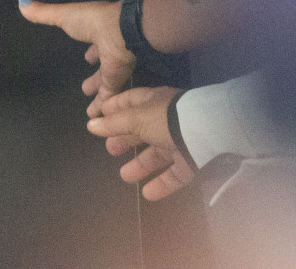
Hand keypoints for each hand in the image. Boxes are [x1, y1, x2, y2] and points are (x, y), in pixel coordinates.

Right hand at [18, 0, 135, 107]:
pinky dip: (101, 105)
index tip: (87, 57)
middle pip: (101, 65)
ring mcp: (114, 66)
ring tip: (89, 106)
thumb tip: (20, 2)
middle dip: (95, 75)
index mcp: (98, 32)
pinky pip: (108, 96)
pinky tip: (94, 115)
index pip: (94, 43)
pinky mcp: (117, 80)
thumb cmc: (91, 21)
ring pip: (105, 83)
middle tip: (86, 87)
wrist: (120, 32)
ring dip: (98, 92)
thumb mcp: (63, 15)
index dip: (90, 50)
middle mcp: (108, 50)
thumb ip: (43, 12)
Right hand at [88, 86, 194, 200]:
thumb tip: (90, 126)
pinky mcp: (190, 162)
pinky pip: (174, 174)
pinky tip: (147, 193)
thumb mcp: (135, 118)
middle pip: (141, 130)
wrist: (205, 132)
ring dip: (140, 164)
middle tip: (110, 150)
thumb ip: (114, 124)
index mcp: (152, 102)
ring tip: (124, 175)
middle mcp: (165, 121)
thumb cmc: (166, 118)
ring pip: (156, 154)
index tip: (97, 118)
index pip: (129, 102)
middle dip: (124, 140)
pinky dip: (161, 183)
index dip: (113, 109)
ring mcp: (179, 141)